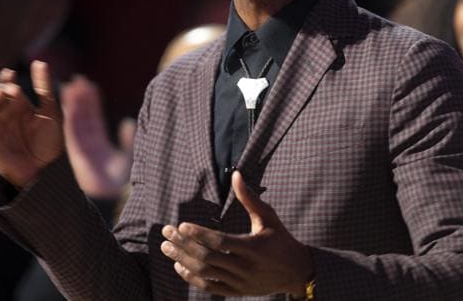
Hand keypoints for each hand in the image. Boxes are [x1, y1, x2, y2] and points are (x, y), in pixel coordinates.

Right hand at [0, 61, 63, 187]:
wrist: (46, 171)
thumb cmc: (51, 141)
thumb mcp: (51, 111)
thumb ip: (44, 87)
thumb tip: (40, 61)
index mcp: (19, 104)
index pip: (7, 85)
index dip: (6, 77)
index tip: (10, 73)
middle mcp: (5, 113)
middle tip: (9, 87)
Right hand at [61, 76, 134, 198]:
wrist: (113, 196)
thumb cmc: (121, 180)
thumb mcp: (128, 155)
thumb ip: (128, 139)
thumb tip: (130, 123)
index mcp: (98, 144)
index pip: (93, 118)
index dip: (91, 103)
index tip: (89, 86)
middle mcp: (87, 144)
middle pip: (82, 117)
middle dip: (80, 99)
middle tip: (78, 80)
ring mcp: (81, 148)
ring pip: (75, 121)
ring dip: (74, 104)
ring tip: (72, 85)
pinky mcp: (77, 152)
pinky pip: (72, 131)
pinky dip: (71, 117)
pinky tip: (70, 103)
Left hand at [160, 171, 313, 297]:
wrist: (296, 272)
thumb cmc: (281, 239)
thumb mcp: (268, 217)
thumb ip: (249, 198)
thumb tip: (236, 173)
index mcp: (253, 247)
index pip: (220, 241)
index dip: (199, 234)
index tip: (181, 225)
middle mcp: (245, 267)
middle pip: (207, 257)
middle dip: (183, 244)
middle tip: (166, 232)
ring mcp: (240, 282)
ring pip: (205, 273)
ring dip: (183, 260)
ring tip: (167, 247)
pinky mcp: (237, 292)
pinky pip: (209, 287)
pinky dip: (192, 277)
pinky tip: (179, 265)